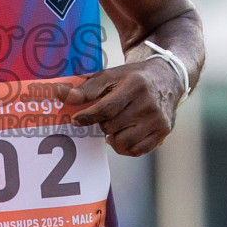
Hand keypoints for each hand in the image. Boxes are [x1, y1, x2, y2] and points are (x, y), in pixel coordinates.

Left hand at [60, 58, 182, 157]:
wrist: (167, 79)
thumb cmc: (132, 78)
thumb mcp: (110, 76)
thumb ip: (85, 88)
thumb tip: (59, 93)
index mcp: (135, 85)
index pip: (106, 109)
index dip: (87, 117)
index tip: (77, 120)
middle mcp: (148, 104)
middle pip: (112, 126)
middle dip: (103, 123)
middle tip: (105, 116)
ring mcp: (158, 120)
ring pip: (122, 142)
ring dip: (113, 136)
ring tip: (115, 125)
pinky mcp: (163, 132)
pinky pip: (136, 151)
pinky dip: (125, 146)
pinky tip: (124, 134)